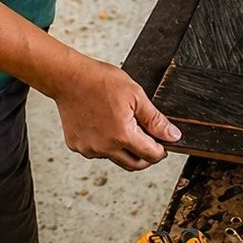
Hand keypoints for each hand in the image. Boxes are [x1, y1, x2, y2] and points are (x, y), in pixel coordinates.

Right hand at [53, 59, 181, 170]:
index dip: (161, 151)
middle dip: (146, 157)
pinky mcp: (76, 145)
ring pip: (114, 158)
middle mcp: (104, 147)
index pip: (150, 155)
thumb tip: (173, 136)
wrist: (68, 77)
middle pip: (134, 164)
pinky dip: (105, 144)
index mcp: (122, 135)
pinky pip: (96, 152)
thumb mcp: (135, 95)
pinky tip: (104, 126)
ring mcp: (88, 148)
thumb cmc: (101, 81)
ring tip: (123, 125)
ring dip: (123, 149)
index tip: (163, 144)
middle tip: (150, 143)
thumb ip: (155, 119)